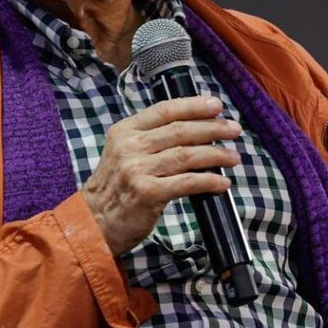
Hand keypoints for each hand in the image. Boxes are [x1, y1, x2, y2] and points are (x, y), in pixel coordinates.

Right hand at [80, 96, 241, 254]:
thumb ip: (152, 139)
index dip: (193, 105)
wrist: (94, 222)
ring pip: (187, 155)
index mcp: (125, 131)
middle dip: (212, 128)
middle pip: (180, 130)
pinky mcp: (147, 193)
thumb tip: (197, 131)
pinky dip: (208, 181)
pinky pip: (187, 183)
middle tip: (234, 129)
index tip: (217, 105)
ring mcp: (138, 170)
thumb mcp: (124, 153)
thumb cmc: (116, 188)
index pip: (165, 110)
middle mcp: (130, 147)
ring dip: (216, 155)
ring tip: (234, 157)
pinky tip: (222, 182)